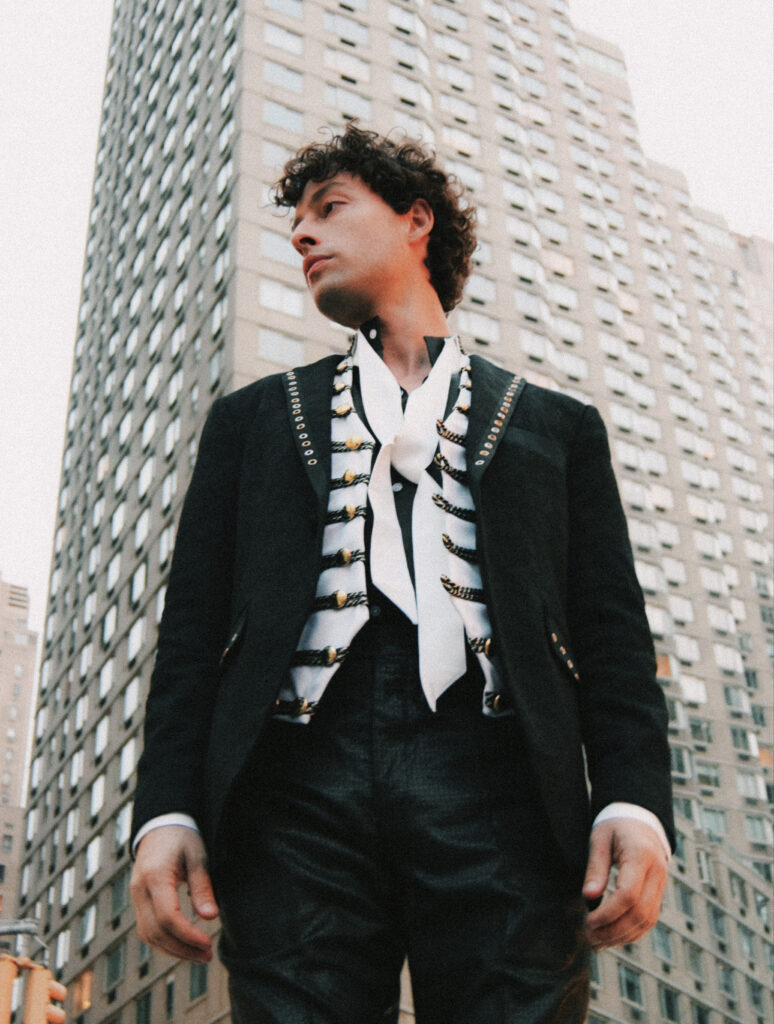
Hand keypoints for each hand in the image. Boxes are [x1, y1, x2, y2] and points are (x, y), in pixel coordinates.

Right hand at [130, 825, 218, 961]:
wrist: (160, 824)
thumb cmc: (182, 837)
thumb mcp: (197, 856)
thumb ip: (202, 886)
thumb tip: (210, 917)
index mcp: (154, 876)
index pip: (168, 917)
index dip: (188, 935)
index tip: (208, 943)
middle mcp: (139, 889)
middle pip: (155, 932)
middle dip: (181, 948)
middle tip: (207, 956)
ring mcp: (135, 896)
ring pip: (148, 935)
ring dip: (172, 950)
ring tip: (198, 955)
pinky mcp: (138, 901)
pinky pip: (146, 929)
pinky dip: (164, 942)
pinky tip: (183, 945)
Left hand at [582, 818, 667, 949]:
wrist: (640, 820)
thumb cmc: (615, 826)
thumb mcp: (600, 839)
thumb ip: (595, 867)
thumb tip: (589, 897)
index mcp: (641, 855)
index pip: (628, 895)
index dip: (608, 914)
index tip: (588, 922)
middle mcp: (657, 872)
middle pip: (640, 913)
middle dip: (614, 930)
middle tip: (589, 938)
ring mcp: (661, 884)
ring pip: (647, 920)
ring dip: (623, 936)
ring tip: (597, 942)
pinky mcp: (659, 892)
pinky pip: (650, 918)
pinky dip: (632, 932)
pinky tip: (612, 937)